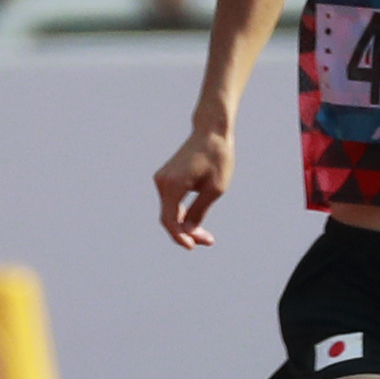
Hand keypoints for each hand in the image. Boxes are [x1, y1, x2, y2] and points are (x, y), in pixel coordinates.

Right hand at [154, 127, 233, 248]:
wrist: (211, 132)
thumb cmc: (217, 158)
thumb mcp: (215, 189)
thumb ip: (199, 212)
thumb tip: (187, 233)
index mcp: (173, 184)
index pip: (170, 220)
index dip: (180, 237)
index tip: (194, 246)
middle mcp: (162, 182)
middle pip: (169, 218)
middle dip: (186, 234)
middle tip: (208, 241)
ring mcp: (162, 180)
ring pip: (169, 212)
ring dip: (185, 226)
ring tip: (206, 236)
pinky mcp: (166, 179)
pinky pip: (171, 203)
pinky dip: (182, 214)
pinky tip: (196, 223)